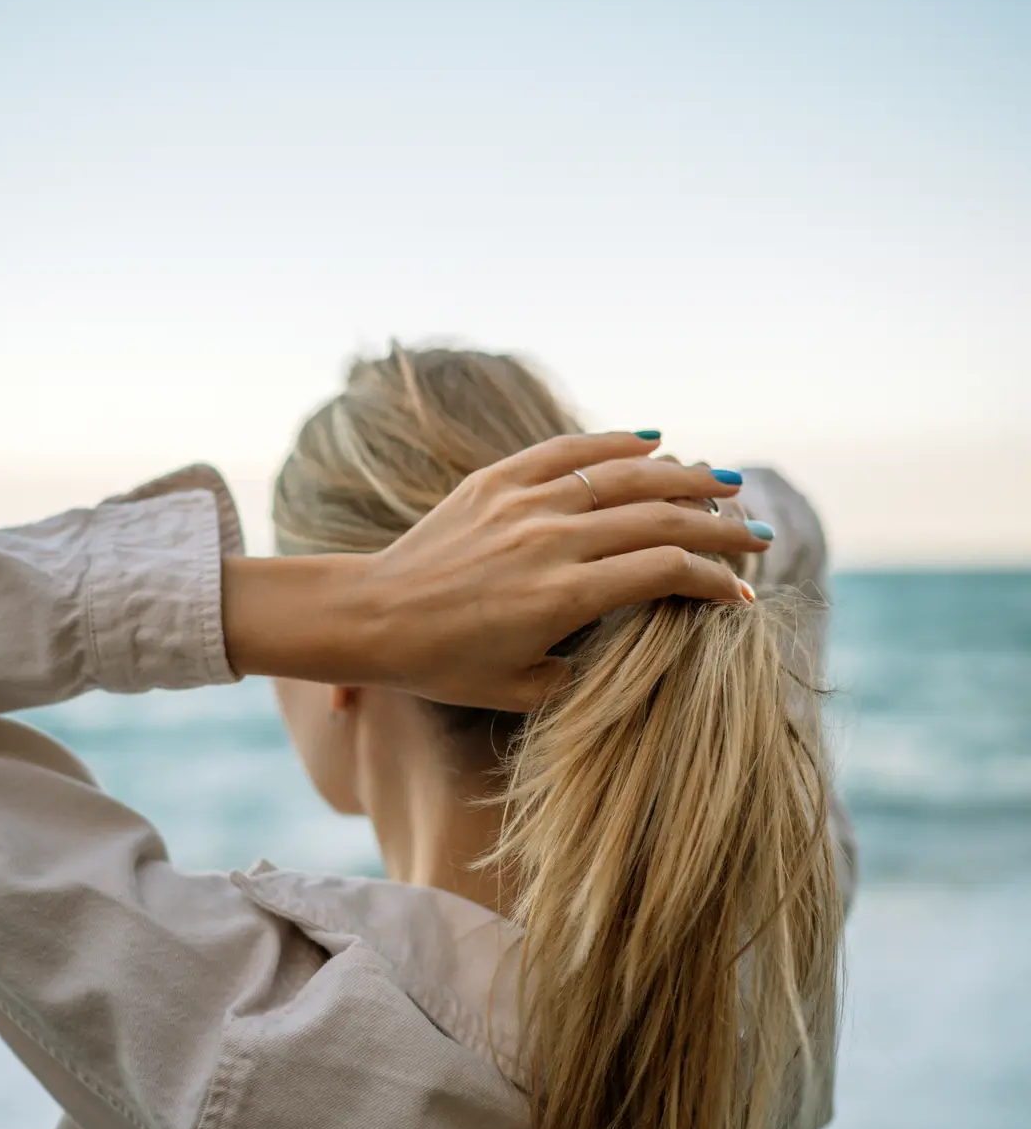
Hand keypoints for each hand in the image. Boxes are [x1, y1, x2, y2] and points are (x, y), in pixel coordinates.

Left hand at [222, 432, 771, 709]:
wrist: (371, 616)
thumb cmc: (445, 665)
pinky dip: (615, 441)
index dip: (712, 581)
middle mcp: (550, 540)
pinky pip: (567, 448)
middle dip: (718, 526)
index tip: (740, 594)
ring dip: (682, 475)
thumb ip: (589, 670)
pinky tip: (653, 438)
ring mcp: (523, 502)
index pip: (664, 571)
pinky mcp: (496, 480)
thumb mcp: (524, 689)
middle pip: (658, 517)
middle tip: (756, 534)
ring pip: (622, 474)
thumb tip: (645, 645)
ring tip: (724, 481)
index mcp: (562, 596)